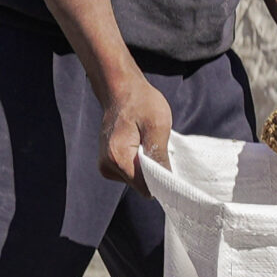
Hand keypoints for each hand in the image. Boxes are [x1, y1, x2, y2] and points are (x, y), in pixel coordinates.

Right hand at [98, 76, 171, 194]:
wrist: (121, 90)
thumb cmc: (141, 103)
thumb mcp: (157, 126)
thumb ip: (159, 156)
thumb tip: (165, 182)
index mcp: (117, 157)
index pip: (144, 186)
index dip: (160, 180)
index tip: (171, 167)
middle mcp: (107, 166)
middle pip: (140, 185)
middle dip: (154, 172)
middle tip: (160, 148)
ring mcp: (106, 165)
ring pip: (136, 180)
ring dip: (147, 166)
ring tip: (149, 143)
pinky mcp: (108, 163)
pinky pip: (131, 172)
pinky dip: (140, 163)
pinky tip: (142, 146)